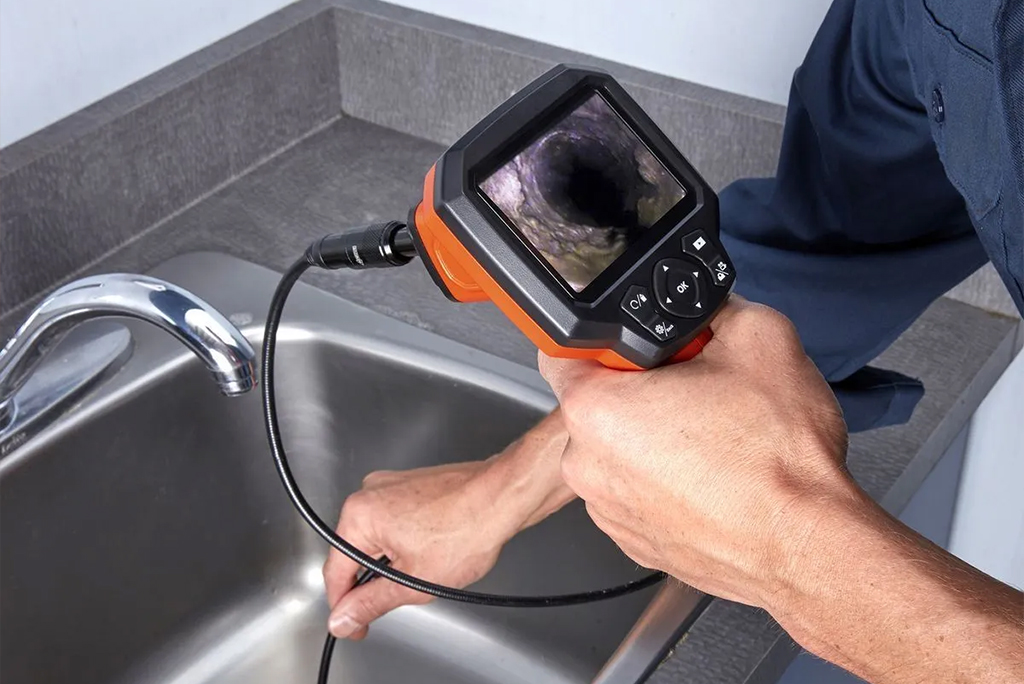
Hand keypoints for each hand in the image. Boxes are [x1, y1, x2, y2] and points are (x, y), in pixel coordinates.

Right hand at [321, 410, 573, 639]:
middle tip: (402, 597)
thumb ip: (371, 603)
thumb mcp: (414, 581)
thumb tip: (344, 617)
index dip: (345, 607)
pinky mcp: (409, 484)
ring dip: (393, 561)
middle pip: (355, 553)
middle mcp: (369, 492)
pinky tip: (435, 548)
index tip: (355, 625)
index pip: (336, 572)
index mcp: (360, 515)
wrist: (503, 495)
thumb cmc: (468, 527)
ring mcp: (390, 485)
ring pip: (376, 538)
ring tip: (429, 567)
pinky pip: (395, 522)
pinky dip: (407, 542)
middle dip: (374, 581)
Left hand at [539, 297, 852, 609]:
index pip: (566, 346)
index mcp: (596, 409)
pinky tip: (710, 475)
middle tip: (697, 390)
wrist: (808, 546)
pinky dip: (664, 479)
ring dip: (654, 436)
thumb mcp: (759, 336)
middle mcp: (586, 464)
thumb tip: (699, 302)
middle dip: (641, 386)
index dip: (611, 335)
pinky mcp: (631, 539)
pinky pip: (635, 490)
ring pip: (618, 448)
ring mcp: (606, 509)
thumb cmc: (778, 460)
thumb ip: (711, 305)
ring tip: (712, 439)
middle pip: (597, 400)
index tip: (649, 345)